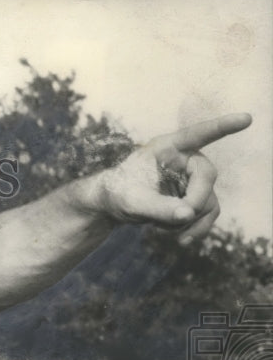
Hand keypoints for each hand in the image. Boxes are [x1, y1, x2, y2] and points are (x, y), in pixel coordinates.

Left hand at [95, 113, 250, 241]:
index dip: (222, 127)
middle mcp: (185, 159)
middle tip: (176, 220)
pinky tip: (181, 240)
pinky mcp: (194, 196)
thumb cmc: (118, 193)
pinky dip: (195, 228)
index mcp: (167, 148)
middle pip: (206, 177)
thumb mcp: (132, 201)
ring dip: (189, 220)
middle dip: (193, 202)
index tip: (246, 118)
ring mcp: (192, 178)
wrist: (113, 205)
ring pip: (208, 200)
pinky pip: (207, 214)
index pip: (198, 134)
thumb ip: (158, 207)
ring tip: (162, 229)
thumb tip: (188, 214)